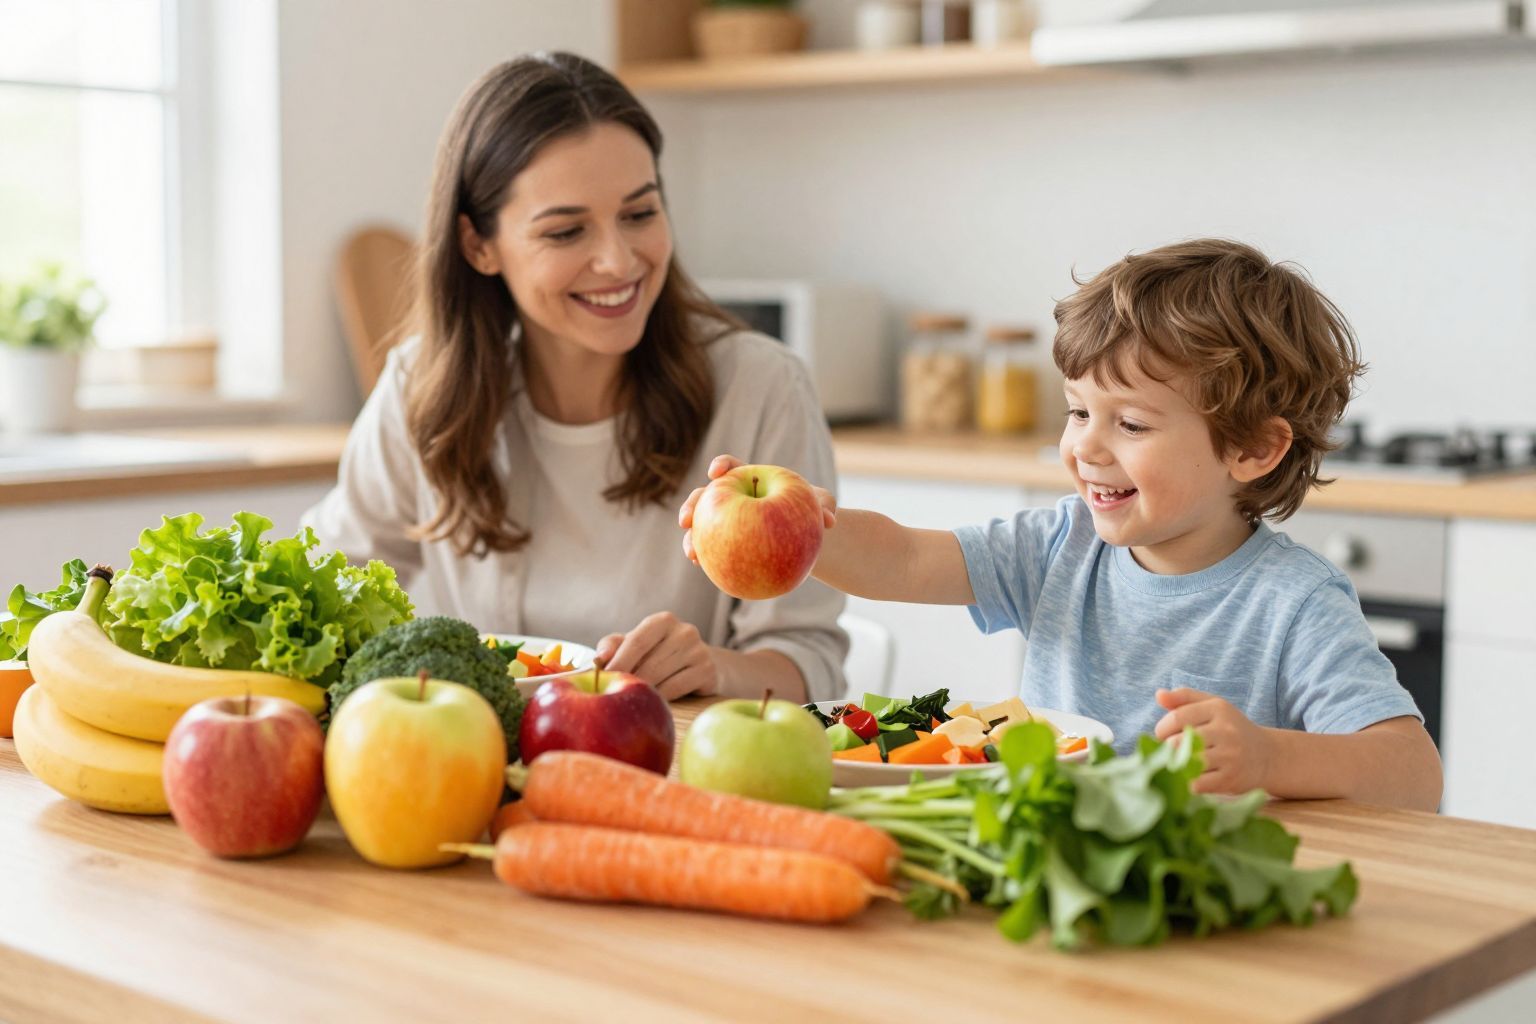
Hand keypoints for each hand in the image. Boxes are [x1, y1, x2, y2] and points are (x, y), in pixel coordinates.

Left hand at [594, 612, 718, 701]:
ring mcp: (699, 651)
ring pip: (661, 679)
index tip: (602, 680)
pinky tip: (655, 701)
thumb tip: (598, 659)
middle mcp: (684, 632)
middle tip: (616, 696)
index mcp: (662, 621)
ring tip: (635, 699)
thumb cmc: (659, 654)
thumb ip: (613, 646)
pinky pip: (675, 689)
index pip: (636, 642)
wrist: (703, 665)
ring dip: (644, 691)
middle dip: (630, 682)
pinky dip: (661, 697)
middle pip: (648, 664)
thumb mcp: (635, 644)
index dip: (618, 663)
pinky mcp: (708, 671)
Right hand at [678, 454, 836, 564]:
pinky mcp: (727, 548)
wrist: (804, 539)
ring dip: (692, 539)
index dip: (722, 465)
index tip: (716, 472)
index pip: (734, 468)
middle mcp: (732, 500)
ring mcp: (726, 525)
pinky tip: (702, 568)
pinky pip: (713, 553)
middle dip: (692, 506)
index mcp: (751, 480)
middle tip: (686, 519)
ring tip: (692, 554)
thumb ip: (823, 505)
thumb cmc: (810, 514)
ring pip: (702, 528)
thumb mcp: (821, 506)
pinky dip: (707, 559)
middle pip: (706, 498)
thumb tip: (829, 521)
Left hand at [1153, 687, 1273, 794]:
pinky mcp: (1230, 779)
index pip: (1176, 717)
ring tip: (1176, 763)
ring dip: (1175, 765)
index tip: (1162, 735)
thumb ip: (1184, 698)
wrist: (1267, 757)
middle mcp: (1225, 731)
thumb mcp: (1212, 706)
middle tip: (1169, 752)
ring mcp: (1229, 756)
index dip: (1162, 728)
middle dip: (1166, 748)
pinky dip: (1187, 782)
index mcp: (1218, 709)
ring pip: (1186, 762)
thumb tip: (1159, 694)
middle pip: (1177, 741)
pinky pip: (1196, 783)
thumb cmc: (1230, 729)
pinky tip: (1189, 777)